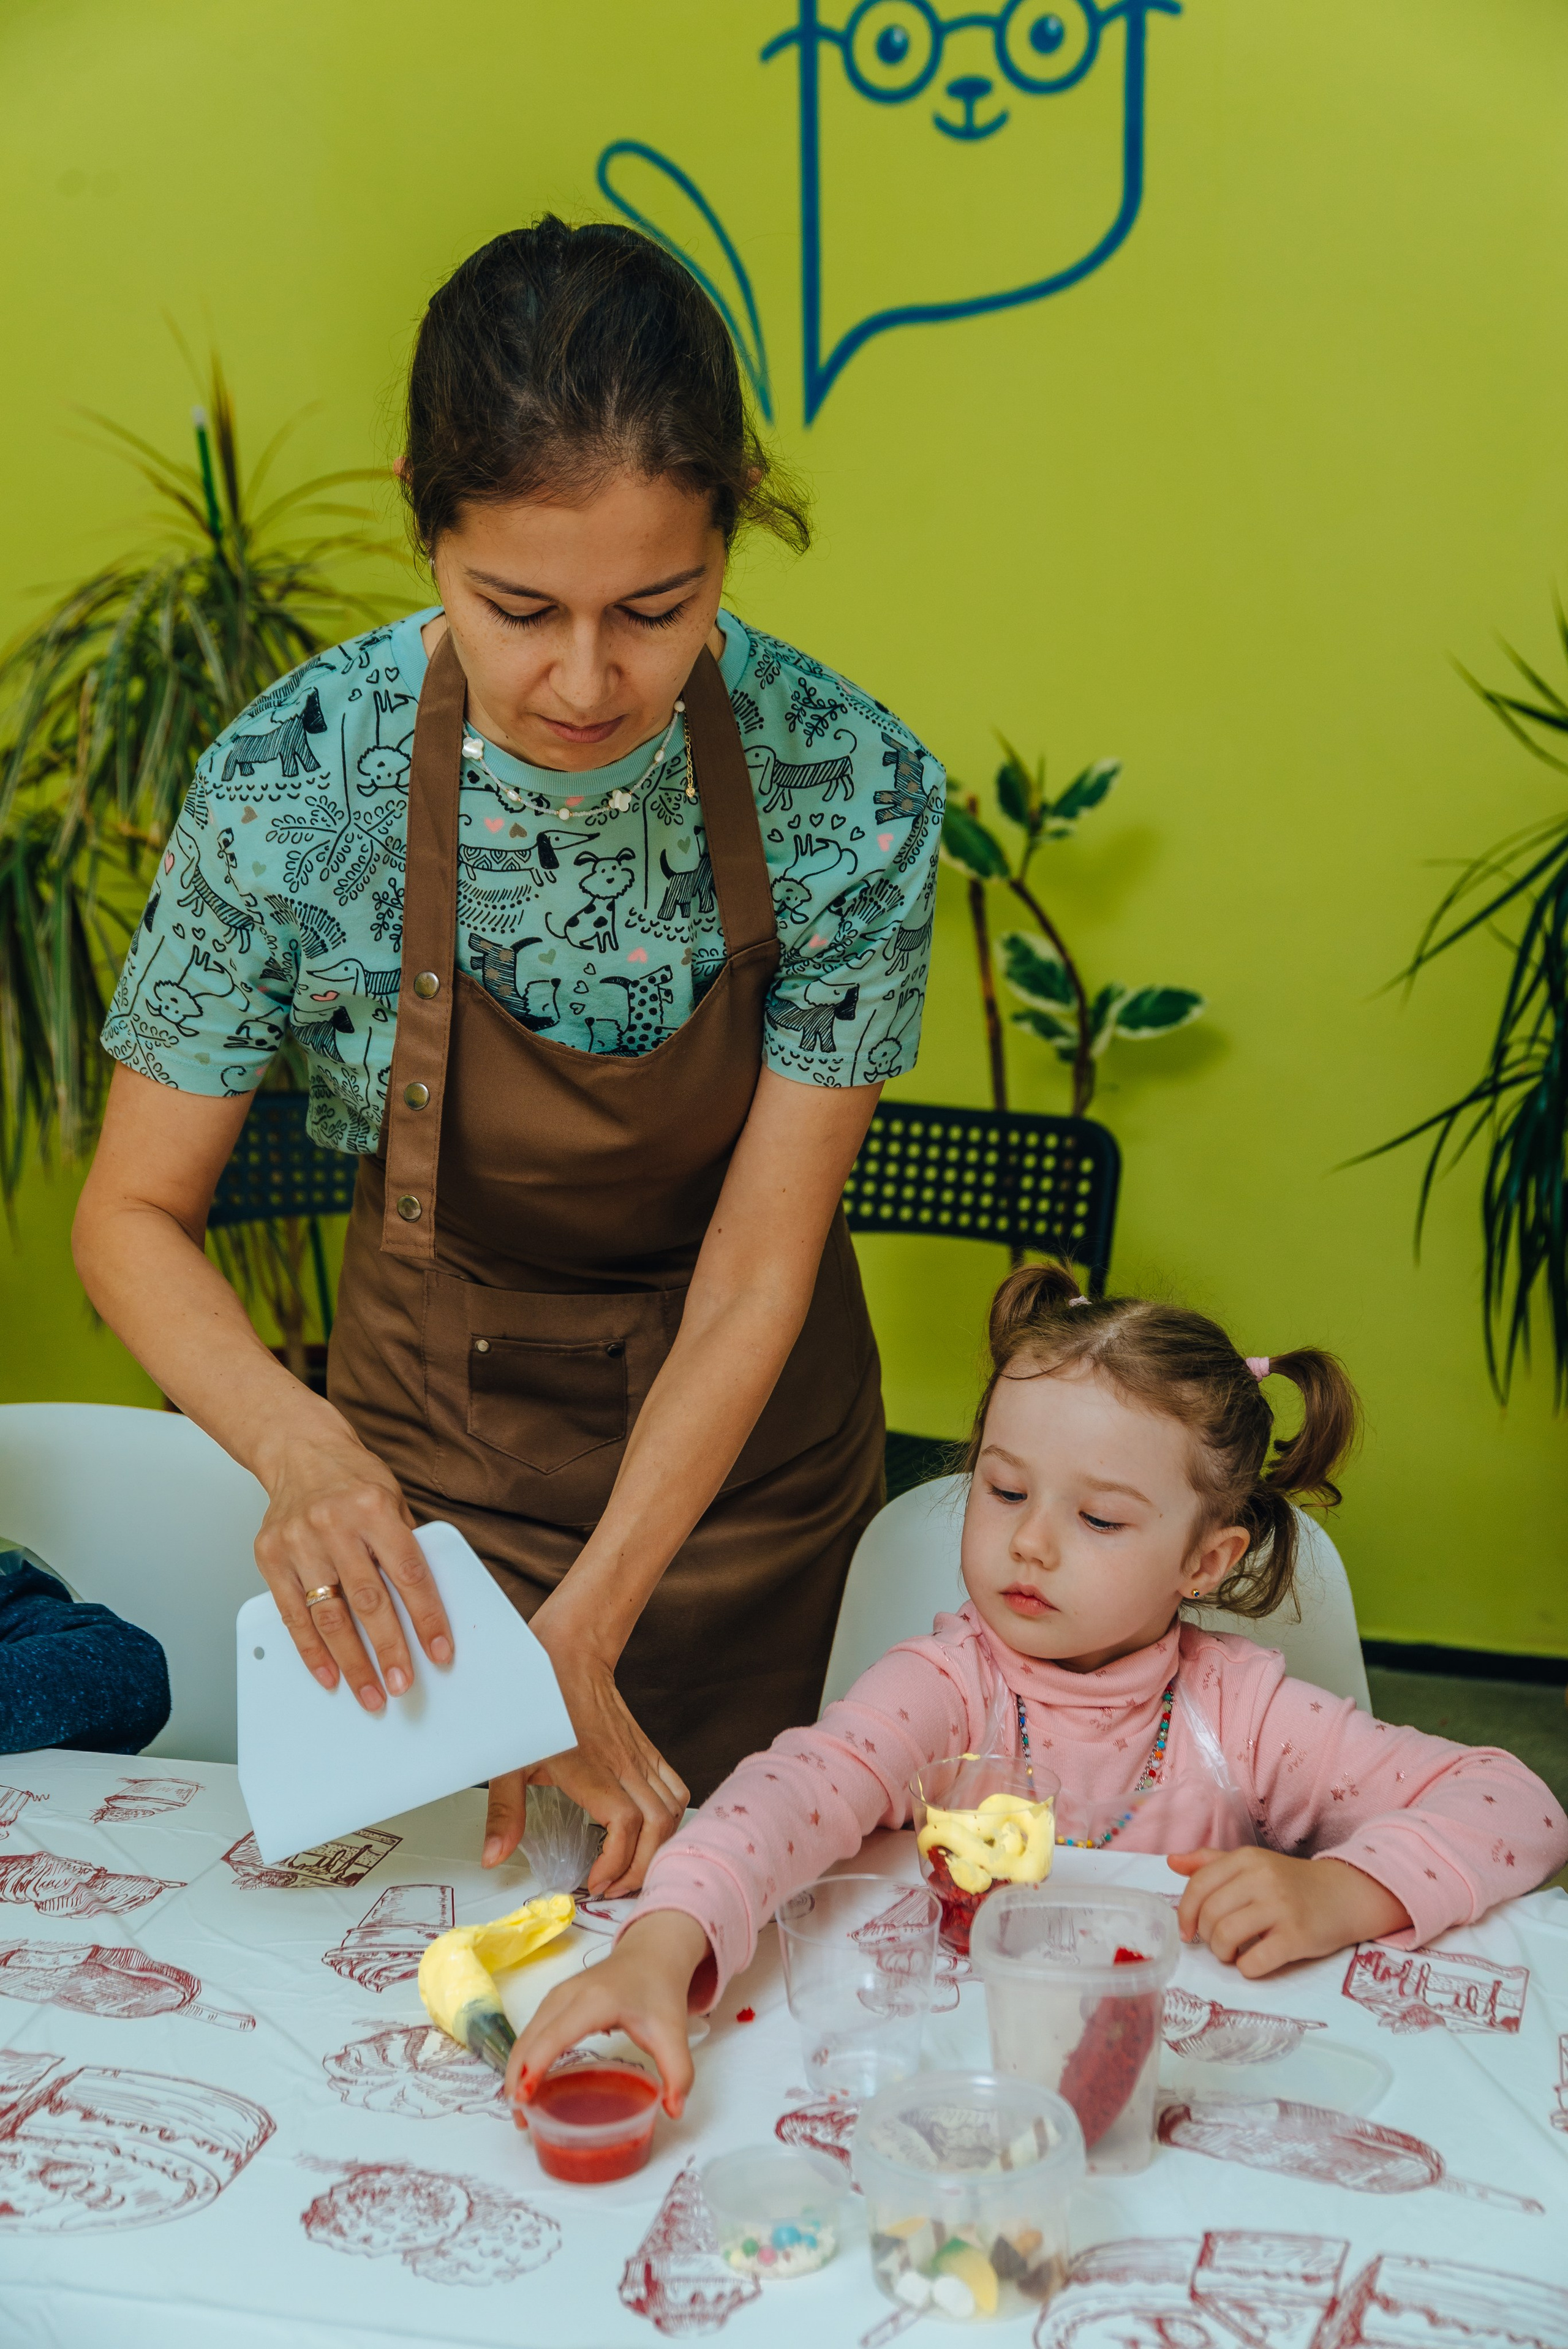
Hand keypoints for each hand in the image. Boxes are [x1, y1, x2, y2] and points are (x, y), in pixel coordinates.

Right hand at [253, 1432, 451, 1711]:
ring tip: (370, 1692)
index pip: (409, 1573)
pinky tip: (328, 1674)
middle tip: (402, 1685)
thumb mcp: (392, 1498)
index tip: (439, 1652)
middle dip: (388, 1649)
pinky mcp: (271, 1556)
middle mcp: (335, 1525)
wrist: (299, 1450)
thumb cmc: (353, 1478)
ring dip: (351, 1661)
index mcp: (374, 1508)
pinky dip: (311, 1649)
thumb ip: (405, 1546)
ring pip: (329, 1615)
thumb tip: (425, 1607)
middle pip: (368, 1601)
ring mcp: (299, 1542)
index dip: (426, 1617)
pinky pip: (292, 1614)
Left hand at [483, 1620, 688, 1891]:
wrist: (568, 1650)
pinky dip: (670, 1816)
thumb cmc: (536, 1701)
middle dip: (642, 1868)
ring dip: (658, 1846)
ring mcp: (639, 1755)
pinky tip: (648, 1832)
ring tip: (631, 1867)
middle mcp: (623, 1764)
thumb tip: (494, 1857)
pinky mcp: (645, 1749)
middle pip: (659, 1826)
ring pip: (673, 1809)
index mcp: (591, 1769)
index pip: (625, 1825)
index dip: (617, 1864)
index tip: (594, 1884)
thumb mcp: (509, 1758)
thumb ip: (503, 1811)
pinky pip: (674, 1787)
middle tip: (613, 1888)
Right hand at [506, 1911, 712, 2117]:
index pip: (554, 2037)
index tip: (523, 2101)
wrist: (653, 1953)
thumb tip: (674, 2111)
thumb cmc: (659, 1992)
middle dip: (517, 2079)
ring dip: (516, 2070)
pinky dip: (524, 2057)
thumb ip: (679, 2072)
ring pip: (526, 2036)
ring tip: (520, 2110)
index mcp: (594, 2001)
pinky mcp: (556, 2000)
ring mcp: (558, 1995)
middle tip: (520, 2121)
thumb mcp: (673, 2032)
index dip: (535, 2068)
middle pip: (530, 2039)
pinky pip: (531, 2032)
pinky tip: (527, 2082)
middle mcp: (567, 1995)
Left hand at [1167, 1847, 1411, 1975]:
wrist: (1344, 1895)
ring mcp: (1280, 1907)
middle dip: (1205, 1936)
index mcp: (1246, 1859)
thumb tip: (1172, 1861)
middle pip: (1209, 1914)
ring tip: (1233, 1953)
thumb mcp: (1253, 1864)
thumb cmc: (1291, 1883)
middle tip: (1218, 1943)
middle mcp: (1262, 1879)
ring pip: (1226, 1937)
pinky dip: (1246, 1969)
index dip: (1185, 1913)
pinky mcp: (1297, 1937)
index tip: (1187, 1931)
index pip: (1198, 1885)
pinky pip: (1255, 1962)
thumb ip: (1211, 1862)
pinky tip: (1253, 1963)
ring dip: (1223, 1954)